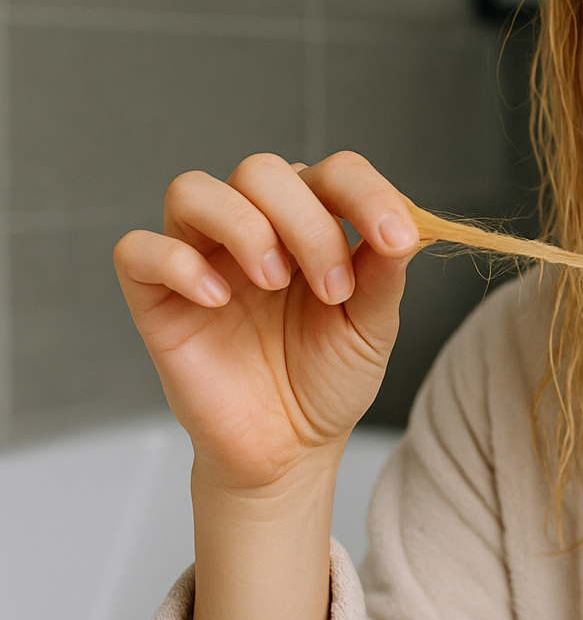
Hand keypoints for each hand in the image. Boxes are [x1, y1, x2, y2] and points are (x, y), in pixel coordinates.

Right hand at [113, 151, 419, 492]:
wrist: (289, 448)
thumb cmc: (328, 378)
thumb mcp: (371, 328)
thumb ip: (384, 275)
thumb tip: (407, 226)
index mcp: (310, 225)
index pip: (332, 172)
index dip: (366, 193)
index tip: (397, 240)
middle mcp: (253, 229)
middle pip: (262, 171)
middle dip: (307, 223)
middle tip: (332, 289)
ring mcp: (201, 259)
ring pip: (192, 190)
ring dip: (244, 227)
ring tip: (274, 283)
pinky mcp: (155, 299)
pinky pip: (137, 250)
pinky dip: (177, 263)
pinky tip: (218, 300)